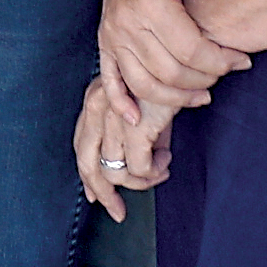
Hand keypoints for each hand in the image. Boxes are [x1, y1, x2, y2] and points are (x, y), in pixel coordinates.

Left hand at [73, 82, 174, 224]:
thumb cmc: (169, 74)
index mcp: (95, 99)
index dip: (87, 174)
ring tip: (161, 170)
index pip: (81, 144)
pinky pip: (139, 168)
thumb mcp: (146, 102)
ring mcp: (114, 118)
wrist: (185, 53)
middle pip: (87, 163)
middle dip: (102, 192)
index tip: (97, 196)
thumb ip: (138, 129)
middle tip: (118, 212)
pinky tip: (167, 160)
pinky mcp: (136, 128)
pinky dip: (154, 172)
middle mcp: (98, 108)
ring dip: (139, 182)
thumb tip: (142, 160)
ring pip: (114, 172)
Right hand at [98, 0, 248, 122]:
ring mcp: (113, 35)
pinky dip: (122, 103)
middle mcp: (127, 23)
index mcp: (150, 2)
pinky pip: (110, 81)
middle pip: (170, 72)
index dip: (220, 61)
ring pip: (144, 84)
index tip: (240, 60)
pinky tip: (138, 118)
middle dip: (205, 80)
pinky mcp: (105, 41)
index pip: (191, 50)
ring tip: (201, 94)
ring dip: (175, 97)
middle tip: (225, 73)